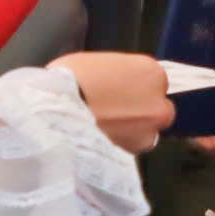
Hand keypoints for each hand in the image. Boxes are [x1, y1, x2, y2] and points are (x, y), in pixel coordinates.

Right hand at [49, 52, 173, 152]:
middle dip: (142, 111)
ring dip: (133, 131)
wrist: (56, 113)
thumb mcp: (95, 62)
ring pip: (147, 132)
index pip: (154, 79)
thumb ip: (114, 75)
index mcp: (150, 71)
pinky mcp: (135, 153)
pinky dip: (121, 146)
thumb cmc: (70, 80)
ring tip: (104, 130)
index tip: (119, 91)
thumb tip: (111, 84)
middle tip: (115, 112)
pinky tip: (101, 141)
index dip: (135, 86)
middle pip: (158, 108)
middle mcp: (158, 101)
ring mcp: (149, 130)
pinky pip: (131, 148)